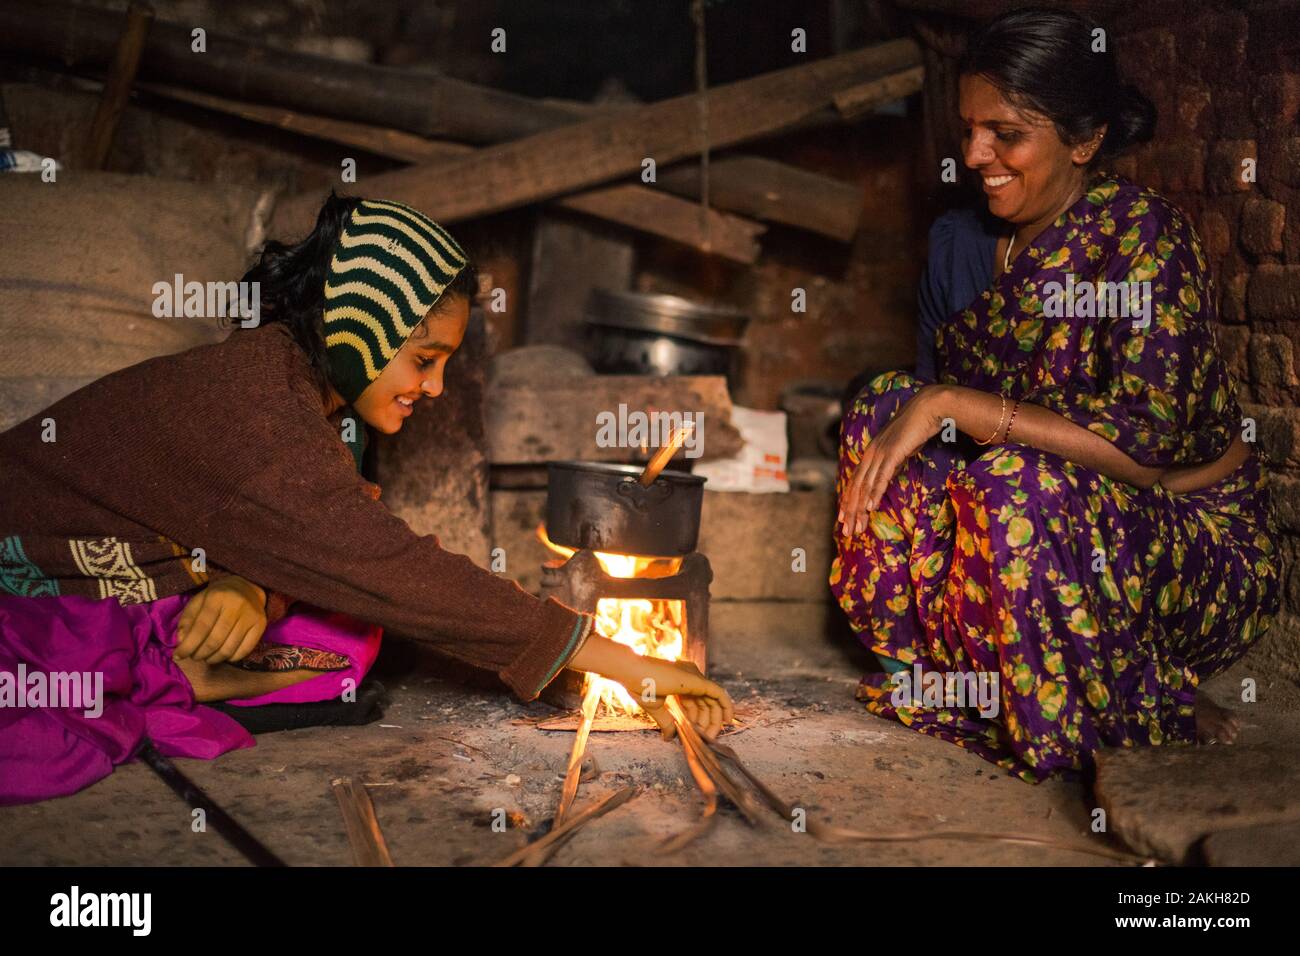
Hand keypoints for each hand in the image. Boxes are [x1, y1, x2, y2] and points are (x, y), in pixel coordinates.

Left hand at [174, 575, 267, 663]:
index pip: (201, 627)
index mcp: (217, 597)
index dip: (188, 645)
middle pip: (215, 640)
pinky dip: (231, 658)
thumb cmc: (218, 597)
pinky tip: (223, 655)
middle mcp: (236, 605)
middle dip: (200, 654)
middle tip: (194, 657)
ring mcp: (251, 615)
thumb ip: (187, 620)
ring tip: (207, 657)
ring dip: (214, 658)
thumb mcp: (199, 602)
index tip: (179, 655)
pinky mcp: (261, 624)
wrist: (247, 587)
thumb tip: (182, 641)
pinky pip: (245, 650)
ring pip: (229, 648)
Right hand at [569, 633, 735, 740]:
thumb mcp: (656, 707)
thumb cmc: (640, 685)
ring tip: (711, 736)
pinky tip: (728, 720)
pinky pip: (718, 694)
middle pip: (707, 703)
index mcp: (681, 681)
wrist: (631, 671)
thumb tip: (669, 737)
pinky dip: (725, 706)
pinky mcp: (697, 680)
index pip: (696, 703)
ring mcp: (695, 677)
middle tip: (707, 739)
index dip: (699, 720)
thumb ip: (666, 721)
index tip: (698, 735)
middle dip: (708, 722)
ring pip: (714, 701)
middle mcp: (691, 677)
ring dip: (715, 720)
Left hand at [838, 384, 946, 537]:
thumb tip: (887, 478)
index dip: (848, 502)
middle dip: (850, 512)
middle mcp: (871, 453)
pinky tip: (870, 508)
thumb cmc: (916, 429)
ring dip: (859, 509)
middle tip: (846, 532)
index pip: (855, 481)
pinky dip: (874, 493)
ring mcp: (880, 453)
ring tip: (856, 527)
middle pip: (855, 487)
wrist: (928, 408)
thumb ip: (891, 464)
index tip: (843, 519)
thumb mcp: (900, 450)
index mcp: (871, 453)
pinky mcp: (892, 453)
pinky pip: (881, 477)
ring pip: (865, 486)